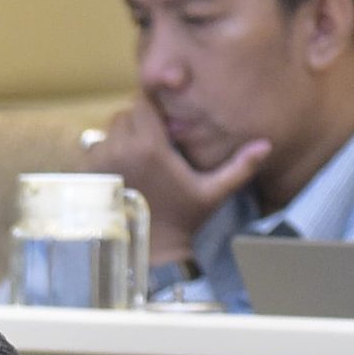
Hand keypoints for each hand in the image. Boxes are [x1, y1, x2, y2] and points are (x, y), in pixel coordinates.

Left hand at [86, 96, 271, 262]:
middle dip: (137, 124)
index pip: (141, 102)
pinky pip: (92, 152)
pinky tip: (122, 174)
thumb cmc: (184, 221)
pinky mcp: (87, 177)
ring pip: (106, 133)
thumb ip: (239, 167)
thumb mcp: (213, 193)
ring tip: (137, 161)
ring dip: (119, 140)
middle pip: (123, 116)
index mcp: (149, 147)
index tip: (161, 121)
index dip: (151, 107)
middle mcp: (119, 150)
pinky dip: (104, 158)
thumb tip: (266, 145)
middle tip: (152, 144)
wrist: (151, 252)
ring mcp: (99, 164)